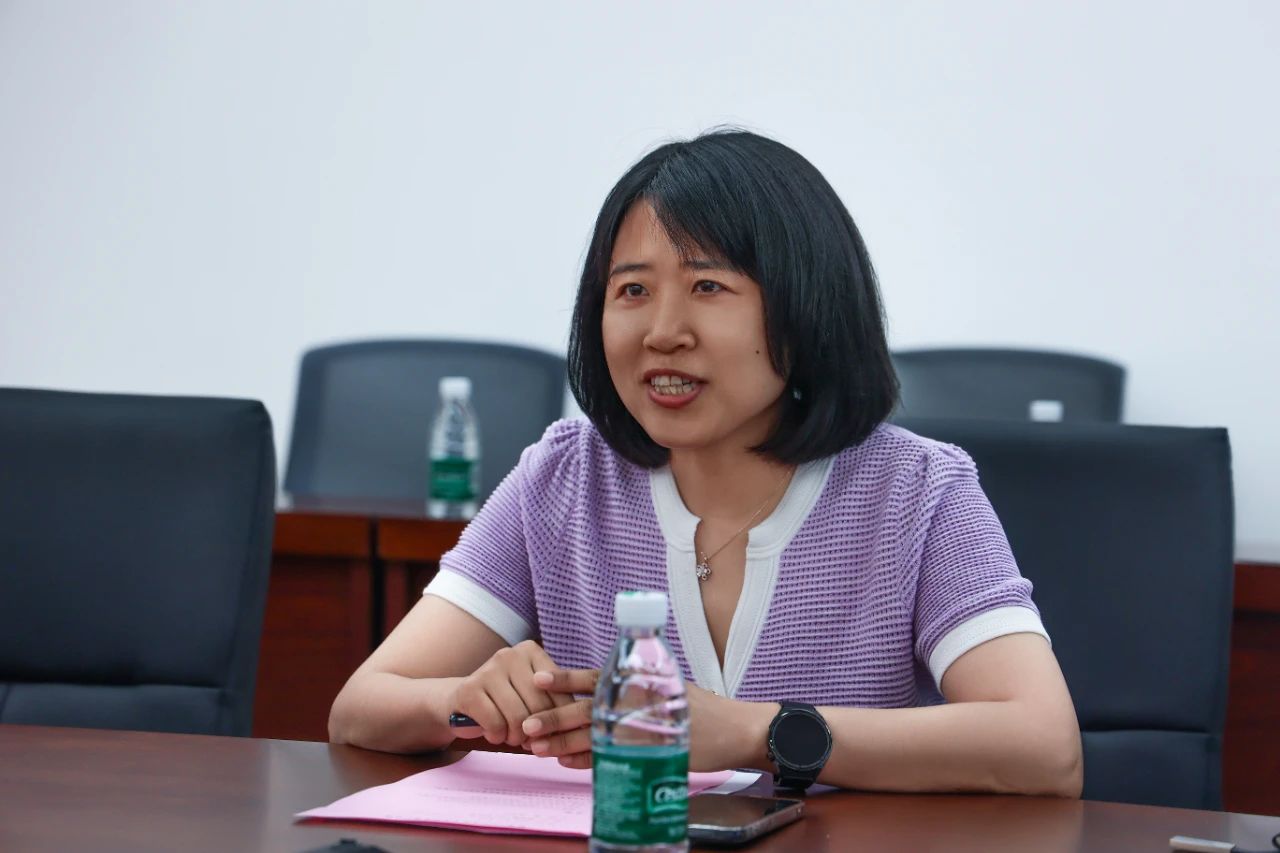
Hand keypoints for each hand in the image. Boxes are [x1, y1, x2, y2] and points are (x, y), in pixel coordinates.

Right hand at [450, 640, 594, 746]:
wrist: (460, 702)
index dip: (560, 719)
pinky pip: (496, 724)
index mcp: (531, 651)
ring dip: (516, 737)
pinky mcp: (469, 689)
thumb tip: (581, 725)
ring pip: (518, 717)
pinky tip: (494, 732)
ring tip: (511, 736)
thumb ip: (554, 702)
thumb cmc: (505, 701)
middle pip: (539, 705)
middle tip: (531, 741)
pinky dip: (497, 736)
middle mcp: (510, 654)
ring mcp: (488, 669)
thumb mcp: (531, 694)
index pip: (559, 691)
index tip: (556, 735)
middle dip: (537, 731)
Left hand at [520, 675, 754, 771]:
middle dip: (554, 718)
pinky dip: (588, 761)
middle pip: (588, 709)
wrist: (735, 730)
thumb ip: (632, 690)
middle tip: (526, 726)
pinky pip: (611, 758)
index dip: (566, 678)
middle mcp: (637, 701)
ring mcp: (643, 728)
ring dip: (564, 742)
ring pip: (594, 735)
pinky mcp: (650, 753)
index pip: (595, 677)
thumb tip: (596, 694)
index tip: (538, 679)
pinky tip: (567, 763)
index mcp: (638, 681)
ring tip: (537, 748)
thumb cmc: (700, 708)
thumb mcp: (667, 687)